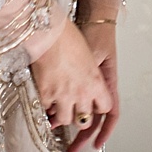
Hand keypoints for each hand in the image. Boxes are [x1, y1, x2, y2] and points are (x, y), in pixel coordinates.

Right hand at [27, 20, 111, 148]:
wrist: (48, 31)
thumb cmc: (68, 36)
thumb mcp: (88, 57)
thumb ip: (90, 75)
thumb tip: (85, 83)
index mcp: (96, 82)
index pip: (105, 107)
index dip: (98, 107)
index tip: (95, 106)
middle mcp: (81, 93)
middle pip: (85, 120)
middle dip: (79, 116)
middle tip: (74, 108)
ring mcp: (63, 96)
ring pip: (65, 119)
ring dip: (62, 114)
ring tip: (59, 106)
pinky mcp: (45, 95)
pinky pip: (46, 110)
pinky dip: (46, 105)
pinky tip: (46, 97)